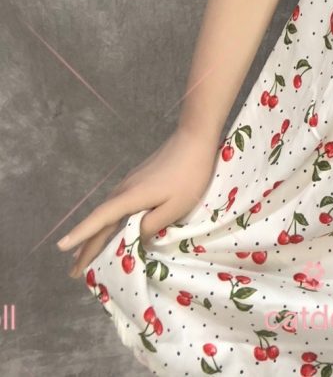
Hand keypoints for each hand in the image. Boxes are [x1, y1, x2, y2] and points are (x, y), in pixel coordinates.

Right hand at [57, 127, 219, 279]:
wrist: (194, 138)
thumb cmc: (189, 174)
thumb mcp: (175, 207)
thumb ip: (152, 225)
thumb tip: (134, 238)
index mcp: (131, 197)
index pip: (100, 220)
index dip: (81, 235)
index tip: (61, 248)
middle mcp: (125, 189)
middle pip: (101, 221)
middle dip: (85, 246)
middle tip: (73, 271)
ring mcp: (131, 182)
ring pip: (108, 213)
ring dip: (96, 235)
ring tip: (85, 255)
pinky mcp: (139, 179)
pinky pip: (117, 206)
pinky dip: (108, 222)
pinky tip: (110, 228)